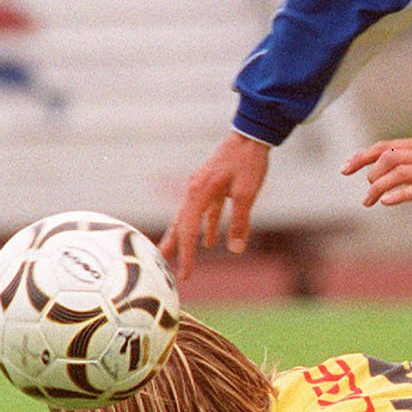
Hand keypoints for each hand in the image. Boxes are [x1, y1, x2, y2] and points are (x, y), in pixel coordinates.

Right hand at [159, 131, 270, 279]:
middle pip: (179, 224)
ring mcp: (201, 187)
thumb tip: (236, 250)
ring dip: (185, 237)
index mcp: (199, 192)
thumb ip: (239, 221)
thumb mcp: (246, 193)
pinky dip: (206, 226)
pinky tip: (211, 241)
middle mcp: (195, 190)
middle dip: (172, 246)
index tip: (185, 275)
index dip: (187, 254)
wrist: (252, 136)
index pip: (188, 230)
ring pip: (189, 218)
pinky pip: (205, 211)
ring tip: (179, 256)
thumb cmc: (248, 162)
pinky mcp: (211, 186)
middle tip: (160, 265)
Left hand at [341, 133, 411, 208]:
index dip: (362, 156)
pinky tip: (387, 202)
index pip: (384, 146)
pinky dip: (398, 194)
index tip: (346, 168)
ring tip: (370, 201)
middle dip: (366, 173)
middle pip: (385, 157)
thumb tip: (397, 175)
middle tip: (363, 194)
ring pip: (396, 172)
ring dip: (378, 188)